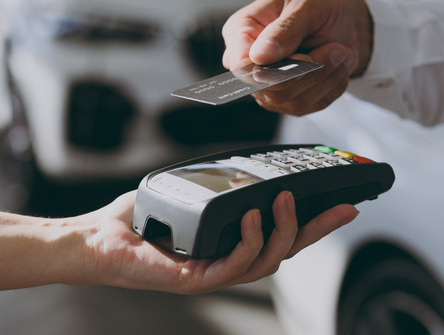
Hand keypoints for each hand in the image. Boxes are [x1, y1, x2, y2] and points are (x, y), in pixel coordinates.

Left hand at [76, 190, 357, 294]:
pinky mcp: (195, 280)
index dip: (313, 221)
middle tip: (345, 208)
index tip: (342, 203)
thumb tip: (248, 164)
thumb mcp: (189, 192)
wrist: (98, 240)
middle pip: (286, 251)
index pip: (280, 234)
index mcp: (230, 242)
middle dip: (319, 230)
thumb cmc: (139, 219)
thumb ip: (219, 184)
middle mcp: (227, 261)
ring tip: (283, 200)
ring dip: (283, 231)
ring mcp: (214, 274)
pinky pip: (234, 265)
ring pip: (267, 261)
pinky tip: (252, 216)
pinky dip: (249, 240)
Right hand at [222, 0, 372, 115]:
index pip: (240, 64)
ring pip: (291, 101)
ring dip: (324, 77)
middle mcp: (250, 61)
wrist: (348, 24)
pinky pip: (310, 105)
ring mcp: (268, 84)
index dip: (269, 68)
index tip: (303, 57)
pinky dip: (332, 86)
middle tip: (333, 49)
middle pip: (267, 88)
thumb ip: (284, 29)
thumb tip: (260, 54)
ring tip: (338, 52)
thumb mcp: (307, 6)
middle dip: (307, 72)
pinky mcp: (289, 100)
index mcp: (241, 30)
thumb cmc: (322, 8)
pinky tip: (337, 66)